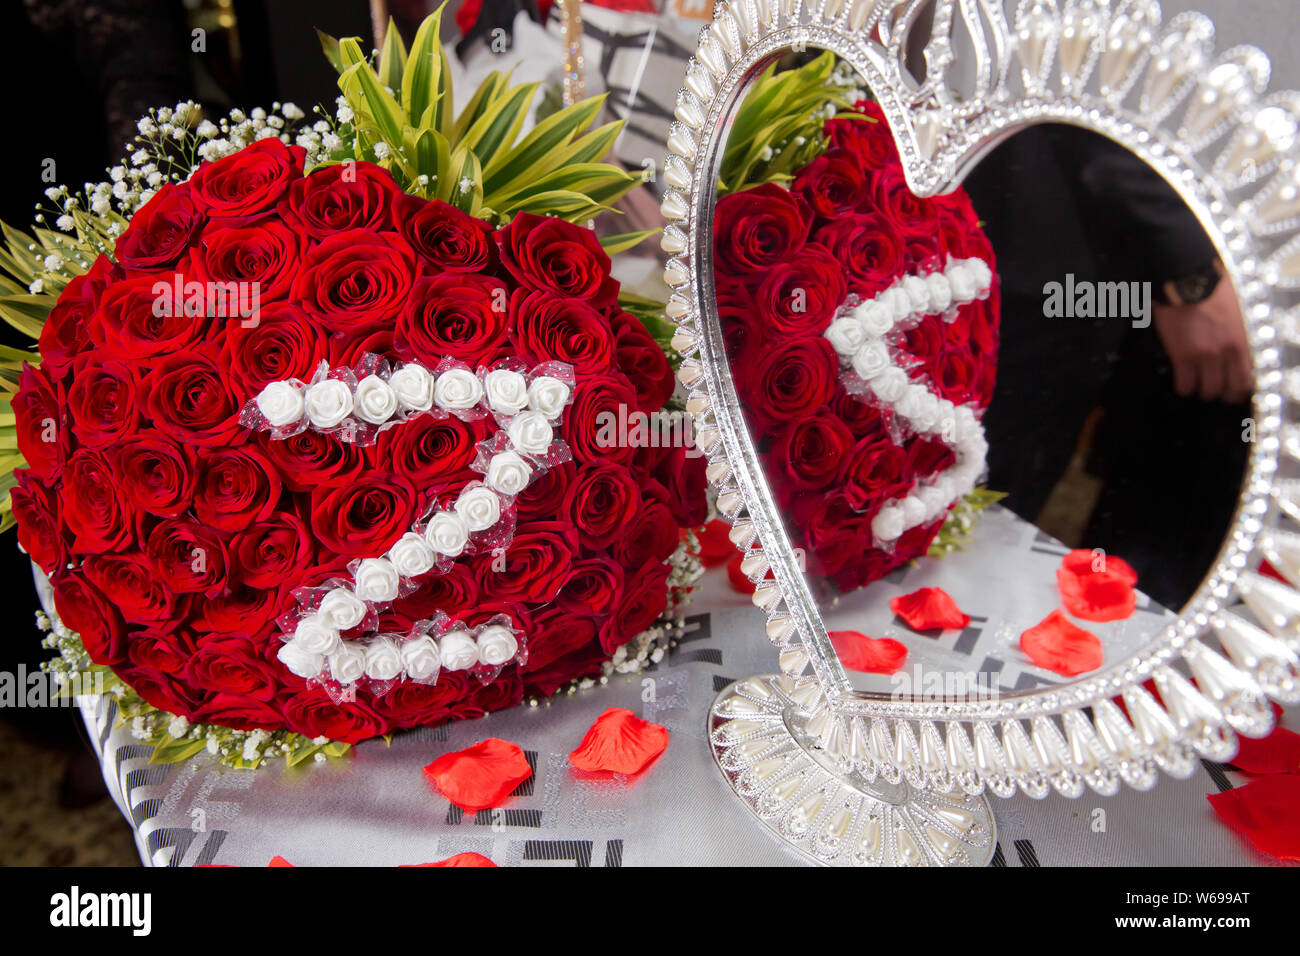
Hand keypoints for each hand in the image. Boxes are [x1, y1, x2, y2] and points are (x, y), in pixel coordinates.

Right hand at [1152, 268, 1251, 403]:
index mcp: (1242, 341)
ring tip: (1193, 386)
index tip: (1230, 390)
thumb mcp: (1235, 312)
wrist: (1187, 279)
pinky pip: (1184, 385)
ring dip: (1199, 391)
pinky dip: (1182, 387)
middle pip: (1226, 390)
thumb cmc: (1211, 289)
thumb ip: (1236, 334)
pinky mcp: (1182, 356)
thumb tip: (1233, 348)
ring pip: (1205, 391)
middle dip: (1218, 394)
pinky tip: (1179, 381)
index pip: (1246, 380)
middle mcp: (1226, 353)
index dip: (1237, 391)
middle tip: (1211, 391)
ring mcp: (1204, 356)